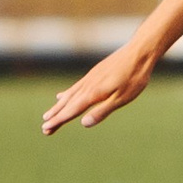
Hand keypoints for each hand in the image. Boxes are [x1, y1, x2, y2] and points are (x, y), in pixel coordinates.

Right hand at [42, 41, 159, 133]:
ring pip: (69, 95)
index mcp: (92, 94)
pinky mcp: (93, 74)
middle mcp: (86, 86)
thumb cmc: (134, 77)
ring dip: (58, 106)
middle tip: (44, 129)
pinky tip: (62, 96)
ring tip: (48, 115)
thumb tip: (83, 123)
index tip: (46, 129)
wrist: (138, 52)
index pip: (71, 111)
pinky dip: (66, 94)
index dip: (59, 121)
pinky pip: (75, 87)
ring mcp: (89, 79)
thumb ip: (102, 111)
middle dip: (56, 116)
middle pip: (67, 104)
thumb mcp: (121, 98)